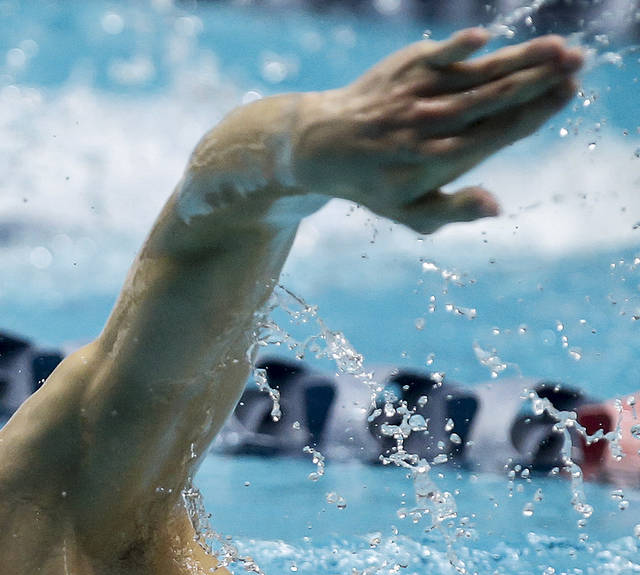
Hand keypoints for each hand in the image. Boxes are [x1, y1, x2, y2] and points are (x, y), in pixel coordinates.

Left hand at [291, 29, 582, 233]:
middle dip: (536, 80)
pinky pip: (433, 55)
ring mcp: (413, 94)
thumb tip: (496, 206)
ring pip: (473, 75)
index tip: (567, 93)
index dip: (532, 114)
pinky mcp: (403, 68)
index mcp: (434, 161)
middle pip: (490, 99)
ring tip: (558, 48)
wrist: (321, 145)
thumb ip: (454, 210)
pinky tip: (483, 39)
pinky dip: (454, 48)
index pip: (494, 133)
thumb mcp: (410, 211)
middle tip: (577, 63)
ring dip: (517, 59)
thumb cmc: (376, 182)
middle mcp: (425, 125)